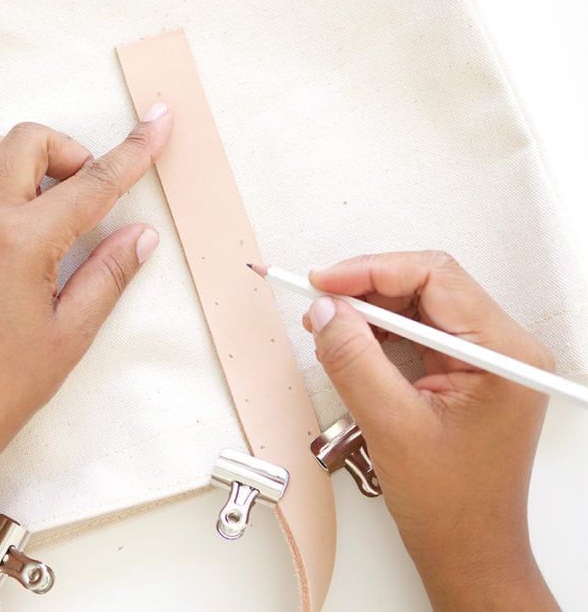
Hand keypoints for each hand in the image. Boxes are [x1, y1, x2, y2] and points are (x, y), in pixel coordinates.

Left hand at [0, 105, 170, 467]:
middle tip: (85, 191)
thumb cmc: (4, 389)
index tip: (158, 122)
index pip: (92, 183)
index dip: (134, 150)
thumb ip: (109, 274)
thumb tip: (140, 234)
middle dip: (67, 151)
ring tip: (29, 192)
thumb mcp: (72, 334)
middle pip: (26, 142)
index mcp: (22, 241)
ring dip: (5, 156)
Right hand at [303, 251, 556, 610]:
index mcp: (504, 354)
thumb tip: (325, 310)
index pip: (436, 278)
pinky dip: (380, 336)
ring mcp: (487, 361)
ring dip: (369, 313)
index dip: (373, 271)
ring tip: (329, 329)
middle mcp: (504, 349)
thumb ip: (354, 360)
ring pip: (419, 308)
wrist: (468, 551)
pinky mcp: (467, 374)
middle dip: (366, 291)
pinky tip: (352, 347)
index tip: (323, 283)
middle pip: (428, 287)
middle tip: (317, 305)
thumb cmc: (450, 504)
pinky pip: (419, 334)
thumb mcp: (392, 425)